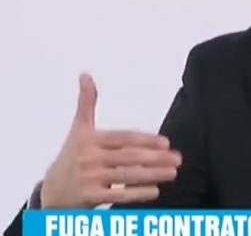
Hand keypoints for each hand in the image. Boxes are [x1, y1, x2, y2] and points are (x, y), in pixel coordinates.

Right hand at [40, 74, 181, 207]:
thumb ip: (86, 103)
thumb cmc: (71, 157)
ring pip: (127, 176)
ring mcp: (89, 178)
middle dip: (156, 158)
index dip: (146, 140)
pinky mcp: (90, 197)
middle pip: (129, 157)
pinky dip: (137, 194)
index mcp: (89, 139)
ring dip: (153, 175)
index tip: (166, 143)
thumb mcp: (78, 129)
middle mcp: (89, 158)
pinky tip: (155, 190)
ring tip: (172, 173)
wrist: (51, 192)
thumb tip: (85, 74)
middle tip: (178, 159)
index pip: (123, 138)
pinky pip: (118, 196)